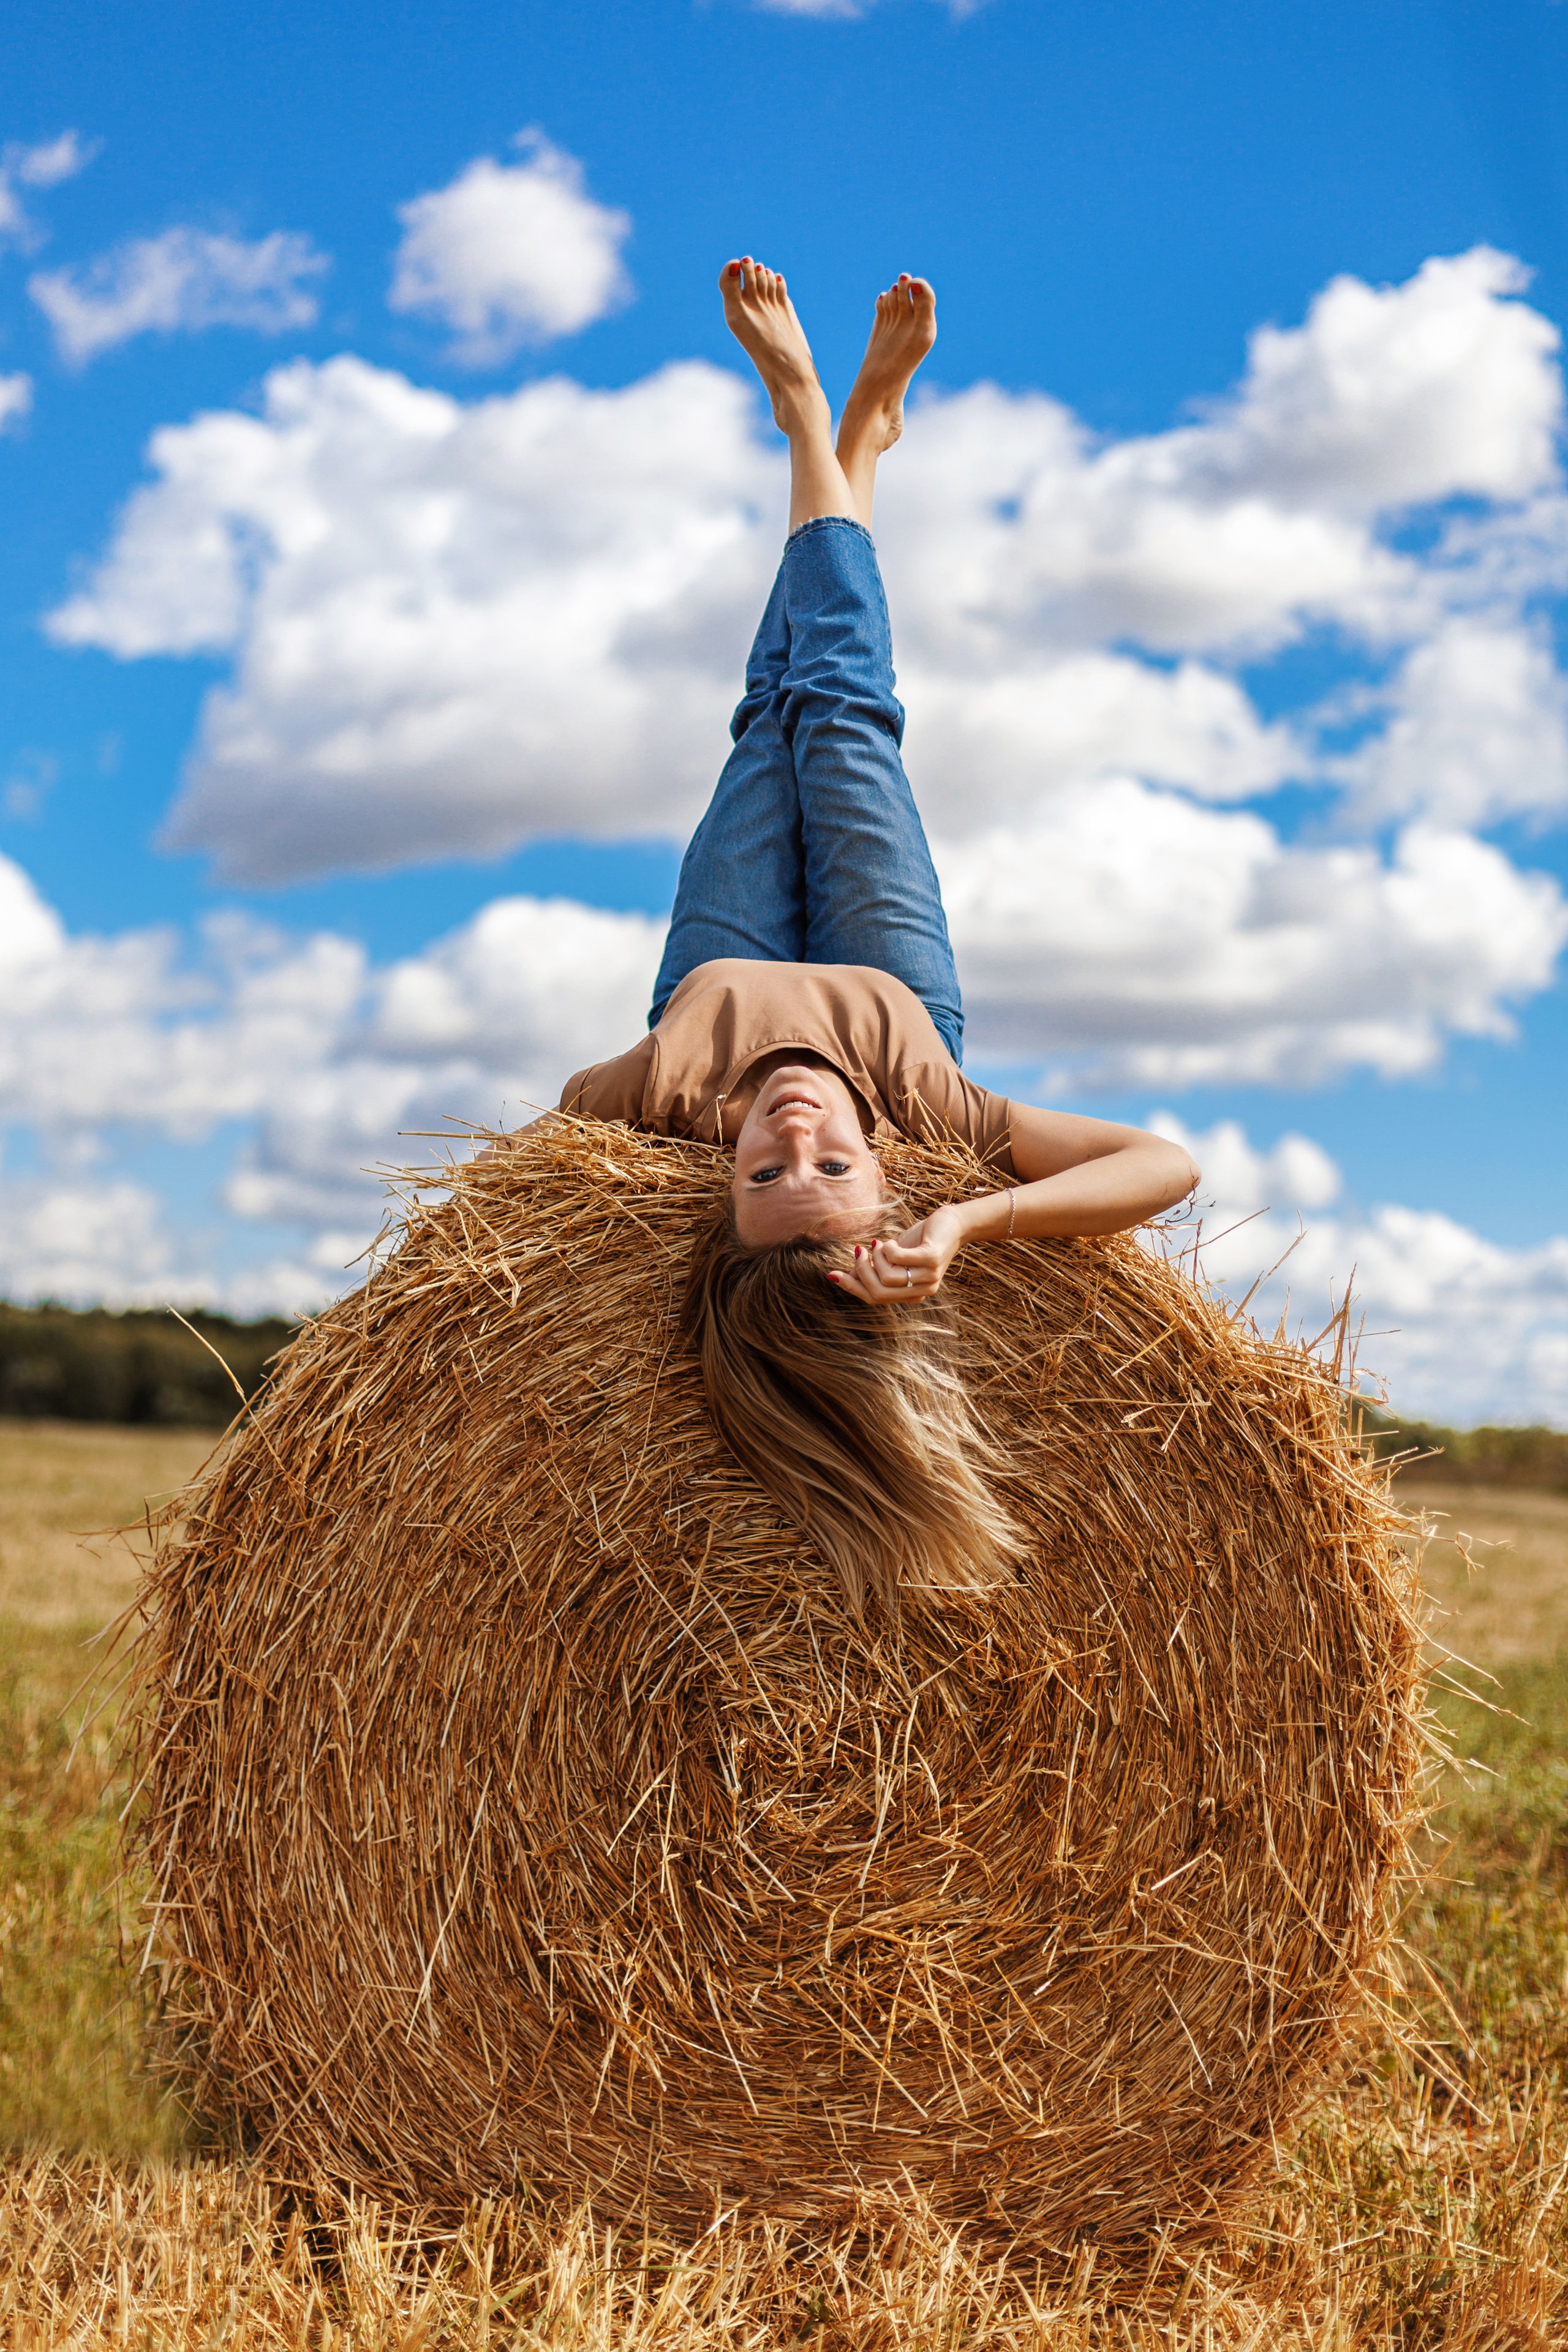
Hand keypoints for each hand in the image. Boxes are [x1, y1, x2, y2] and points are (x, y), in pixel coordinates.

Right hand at [827, 1204, 966, 1306]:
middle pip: (878, 1292)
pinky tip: (890, 1241)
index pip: (875, 1299)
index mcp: (911, 1295)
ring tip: (879, 1244)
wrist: (953, 1224)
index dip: (852, 1287)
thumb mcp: (893, 1257)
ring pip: (887, 1278)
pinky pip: (897, 1259)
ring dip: (876, 1257)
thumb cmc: (921, 1240)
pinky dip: (887, 1249)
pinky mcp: (931, 1260)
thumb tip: (844, 1274)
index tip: (833, 1275)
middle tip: (860, 1251)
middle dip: (862, 1271)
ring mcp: (929, 1277)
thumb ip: (874, 1269)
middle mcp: (922, 1291)